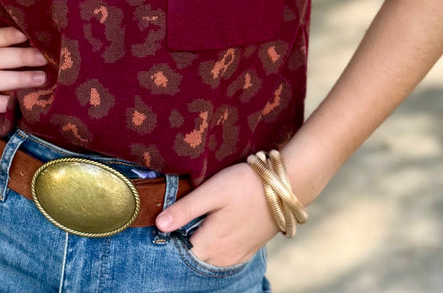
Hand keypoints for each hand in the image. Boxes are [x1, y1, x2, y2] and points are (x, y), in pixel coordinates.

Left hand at [155, 162, 277, 267]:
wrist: (284, 187)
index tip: (165, 220)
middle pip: (194, 256)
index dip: (170, 238)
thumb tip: (159, 225)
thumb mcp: (211, 192)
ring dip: (200, 244)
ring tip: (196, 220)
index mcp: (210, 245)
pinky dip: (215, 246)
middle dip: (184, 241)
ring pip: (209, 257)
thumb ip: (185, 210)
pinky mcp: (248, 250)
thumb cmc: (245, 185)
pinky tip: (215, 227)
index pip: (180, 252)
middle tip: (179, 217)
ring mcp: (237, 256)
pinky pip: (224, 256)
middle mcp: (223, 258)